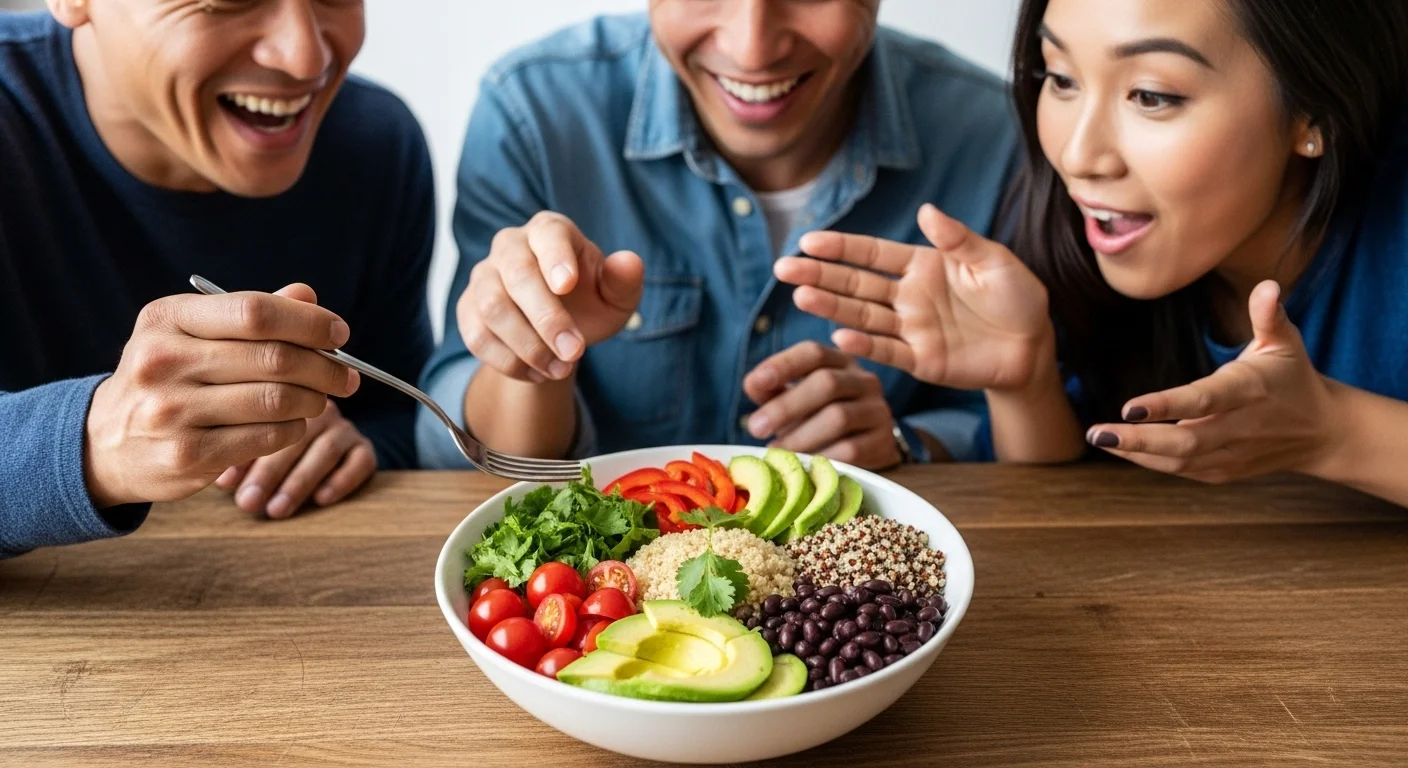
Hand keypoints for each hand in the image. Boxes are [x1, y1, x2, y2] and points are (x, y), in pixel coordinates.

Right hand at [85, 284, 360, 507]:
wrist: (106, 443)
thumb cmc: (168, 378)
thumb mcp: (192, 335)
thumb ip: (249, 315)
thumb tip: (307, 295)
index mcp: (167, 319)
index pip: (255, 311)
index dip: (308, 322)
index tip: (339, 333)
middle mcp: (163, 361)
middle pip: (275, 358)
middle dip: (325, 367)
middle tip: (347, 377)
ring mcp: (172, 411)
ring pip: (277, 400)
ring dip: (314, 400)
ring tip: (321, 400)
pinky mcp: (187, 455)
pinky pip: (268, 437)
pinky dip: (293, 429)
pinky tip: (293, 424)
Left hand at [213, 400, 374, 517]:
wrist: (315, 456)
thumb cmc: (270, 456)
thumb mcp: (250, 455)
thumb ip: (239, 460)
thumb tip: (224, 479)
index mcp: (284, 400)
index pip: (268, 420)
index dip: (247, 453)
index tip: (228, 484)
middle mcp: (317, 408)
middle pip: (297, 435)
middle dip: (270, 473)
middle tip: (249, 502)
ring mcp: (343, 427)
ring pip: (326, 449)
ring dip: (300, 482)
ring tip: (277, 510)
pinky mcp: (364, 447)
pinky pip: (360, 460)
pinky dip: (341, 480)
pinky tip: (321, 499)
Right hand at [458, 212, 644, 381]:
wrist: (556, 329)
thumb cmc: (590, 301)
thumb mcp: (615, 296)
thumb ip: (623, 280)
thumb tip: (629, 262)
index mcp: (550, 231)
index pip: (548, 234)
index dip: (555, 258)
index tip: (567, 285)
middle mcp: (511, 245)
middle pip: (517, 274)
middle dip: (546, 318)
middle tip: (574, 352)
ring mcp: (484, 275)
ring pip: (492, 307)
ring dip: (528, 345)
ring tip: (560, 369)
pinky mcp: (468, 308)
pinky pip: (477, 335)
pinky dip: (507, 361)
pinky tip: (536, 373)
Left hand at [743, 342, 900, 469]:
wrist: (866, 448)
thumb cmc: (819, 416)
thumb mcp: (794, 397)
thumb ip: (771, 388)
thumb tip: (752, 383)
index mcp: (840, 361)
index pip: (813, 352)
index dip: (783, 365)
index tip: (755, 383)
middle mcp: (864, 380)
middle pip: (827, 383)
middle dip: (786, 406)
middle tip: (755, 428)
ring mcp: (878, 409)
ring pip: (839, 417)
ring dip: (800, 436)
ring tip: (776, 450)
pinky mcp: (883, 441)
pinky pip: (851, 449)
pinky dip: (821, 457)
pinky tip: (802, 465)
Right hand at [775, 204, 1054, 391]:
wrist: (1035, 346)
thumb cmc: (1018, 298)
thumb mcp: (994, 261)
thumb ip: (958, 240)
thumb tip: (926, 210)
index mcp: (922, 265)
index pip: (873, 254)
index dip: (841, 248)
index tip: (808, 241)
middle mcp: (908, 295)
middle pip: (856, 283)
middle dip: (820, 275)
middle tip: (783, 269)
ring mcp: (911, 328)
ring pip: (863, 315)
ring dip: (832, 307)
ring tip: (801, 296)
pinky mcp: (920, 360)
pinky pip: (887, 350)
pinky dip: (864, 344)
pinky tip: (839, 335)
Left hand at [1086, 281, 1341, 483]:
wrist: (1322, 432)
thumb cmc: (1292, 377)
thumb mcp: (1285, 342)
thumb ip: (1269, 317)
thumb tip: (1268, 286)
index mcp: (1249, 391)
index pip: (1203, 400)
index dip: (1166, 405)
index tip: (1128, 407)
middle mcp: (1240, 427)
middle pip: (1185, 441)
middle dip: (1138, 439)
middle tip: (1095, 433)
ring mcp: (1233, 454)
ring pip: (1180, 461)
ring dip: (1137, 453)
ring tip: (1098, 438)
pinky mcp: (1226, 471)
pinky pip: (1184, 471)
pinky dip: (1152, 463)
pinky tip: (1122, 449)